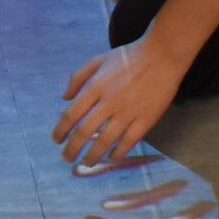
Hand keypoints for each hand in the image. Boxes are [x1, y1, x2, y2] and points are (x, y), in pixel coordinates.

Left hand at [51, 39, 187, 165]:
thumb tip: (65, 98)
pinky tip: (111, 158)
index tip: (56, 140)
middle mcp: (109, 102)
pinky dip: (118, 153)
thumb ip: (78, 77)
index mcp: (95, 86)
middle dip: (72, 148)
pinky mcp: (145, 120)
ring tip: (86, 162)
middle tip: (67, 157)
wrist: (162, 56)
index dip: (61, 130)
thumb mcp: (98, 60)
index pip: (72, 114)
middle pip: (85, 131)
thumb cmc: (129, 57)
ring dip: (93, 155)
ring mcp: (128, 112)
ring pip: (105, 140)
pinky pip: (129, 141)